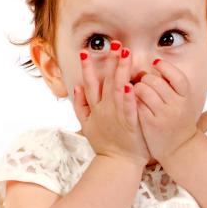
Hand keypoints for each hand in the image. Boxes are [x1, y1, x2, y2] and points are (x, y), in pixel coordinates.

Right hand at [72, 41, 151, 167]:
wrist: (116, 164)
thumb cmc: (105, 144)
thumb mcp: (86, 125)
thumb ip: (80, 105)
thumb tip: (76, 86)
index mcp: (95, 108)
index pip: (90, 83)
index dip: (88, 67)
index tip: (86, 52)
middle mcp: (104, 109)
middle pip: (107, 81)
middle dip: (111, 61)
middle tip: (116, 43)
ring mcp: (117, 116)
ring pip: (118, 89)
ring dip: (121, 71)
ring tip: (126, 55)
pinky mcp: (129, 124)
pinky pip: (129, 108)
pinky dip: (128, 97)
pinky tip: (130, 84)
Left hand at [133, 59, 198, 163]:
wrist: (180, 147)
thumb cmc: (178, 119)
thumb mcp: (182, 102)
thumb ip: (172, 85)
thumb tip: (155, 62)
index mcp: (186, 98)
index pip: (177, 76)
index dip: (165, 67)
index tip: (155, 63)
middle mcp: (177, 106)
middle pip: (156, 81)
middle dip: (145, 78)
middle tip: (143, 80)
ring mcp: (164, 115)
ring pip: (144, 90)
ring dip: (137, 87)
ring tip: (137, 90)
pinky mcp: (150, 123)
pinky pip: (137, 103)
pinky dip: (132, 99)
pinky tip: (133, 100)